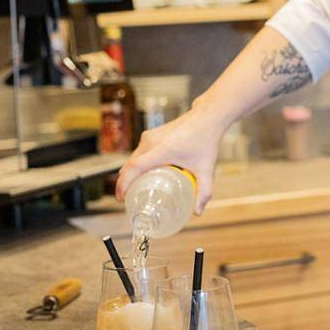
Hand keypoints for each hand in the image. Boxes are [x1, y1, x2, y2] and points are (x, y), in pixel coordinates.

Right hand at [115, 105, 229, 214]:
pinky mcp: (151, 133)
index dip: (123, 184)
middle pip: (129, 164)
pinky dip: (136, 163)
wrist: (208, 116)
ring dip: (129, 173)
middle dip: (124, 183)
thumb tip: (197, 213)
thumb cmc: (206, 140)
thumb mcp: (206, 169)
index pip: (134, 167)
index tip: (121, 198)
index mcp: (162, 150)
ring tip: (133, 189)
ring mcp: (150, 136)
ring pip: (133, 157)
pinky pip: (138, 151)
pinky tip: (142, 174)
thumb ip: (204, 192)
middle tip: (127, 199)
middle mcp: (151, 142)